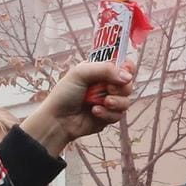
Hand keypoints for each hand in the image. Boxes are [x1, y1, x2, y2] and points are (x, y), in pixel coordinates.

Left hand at [20, 60, 135, 153]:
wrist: (58, 120)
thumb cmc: (64, 94)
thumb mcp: (81, 73)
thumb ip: (105, 69)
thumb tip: (128, 76)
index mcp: (100, 71)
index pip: (122, 65)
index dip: (127, 68)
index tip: (126, 71)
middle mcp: (106, 85)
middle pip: (128, 84)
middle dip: (121, 88)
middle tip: (108, 89)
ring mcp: (108, 101)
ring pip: (126, 101)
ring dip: (116, 102)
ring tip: (103, 103)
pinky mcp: (108, 116)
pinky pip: (119, 115)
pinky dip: (107, 114)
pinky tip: (94, 113)